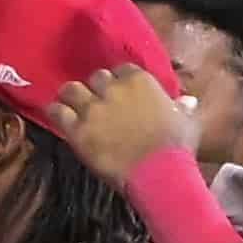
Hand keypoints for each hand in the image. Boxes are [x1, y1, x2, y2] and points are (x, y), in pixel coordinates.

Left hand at [49, 65, 195, 182]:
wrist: (158, 172)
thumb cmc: (176, 146)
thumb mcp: (187, 122)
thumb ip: (182, 108)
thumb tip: (187, 102)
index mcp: (139, 81)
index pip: (122, 70)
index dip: (118, 81)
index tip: (120, 92)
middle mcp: (113, 89)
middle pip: (95, 77)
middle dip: (96, 88)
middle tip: (97, 102)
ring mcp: (92, 108)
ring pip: (71, 90)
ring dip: (72, 96)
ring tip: (72, 105)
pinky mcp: (77, 129)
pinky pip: (57, 112)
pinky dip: (55, 111)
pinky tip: (57, 115)